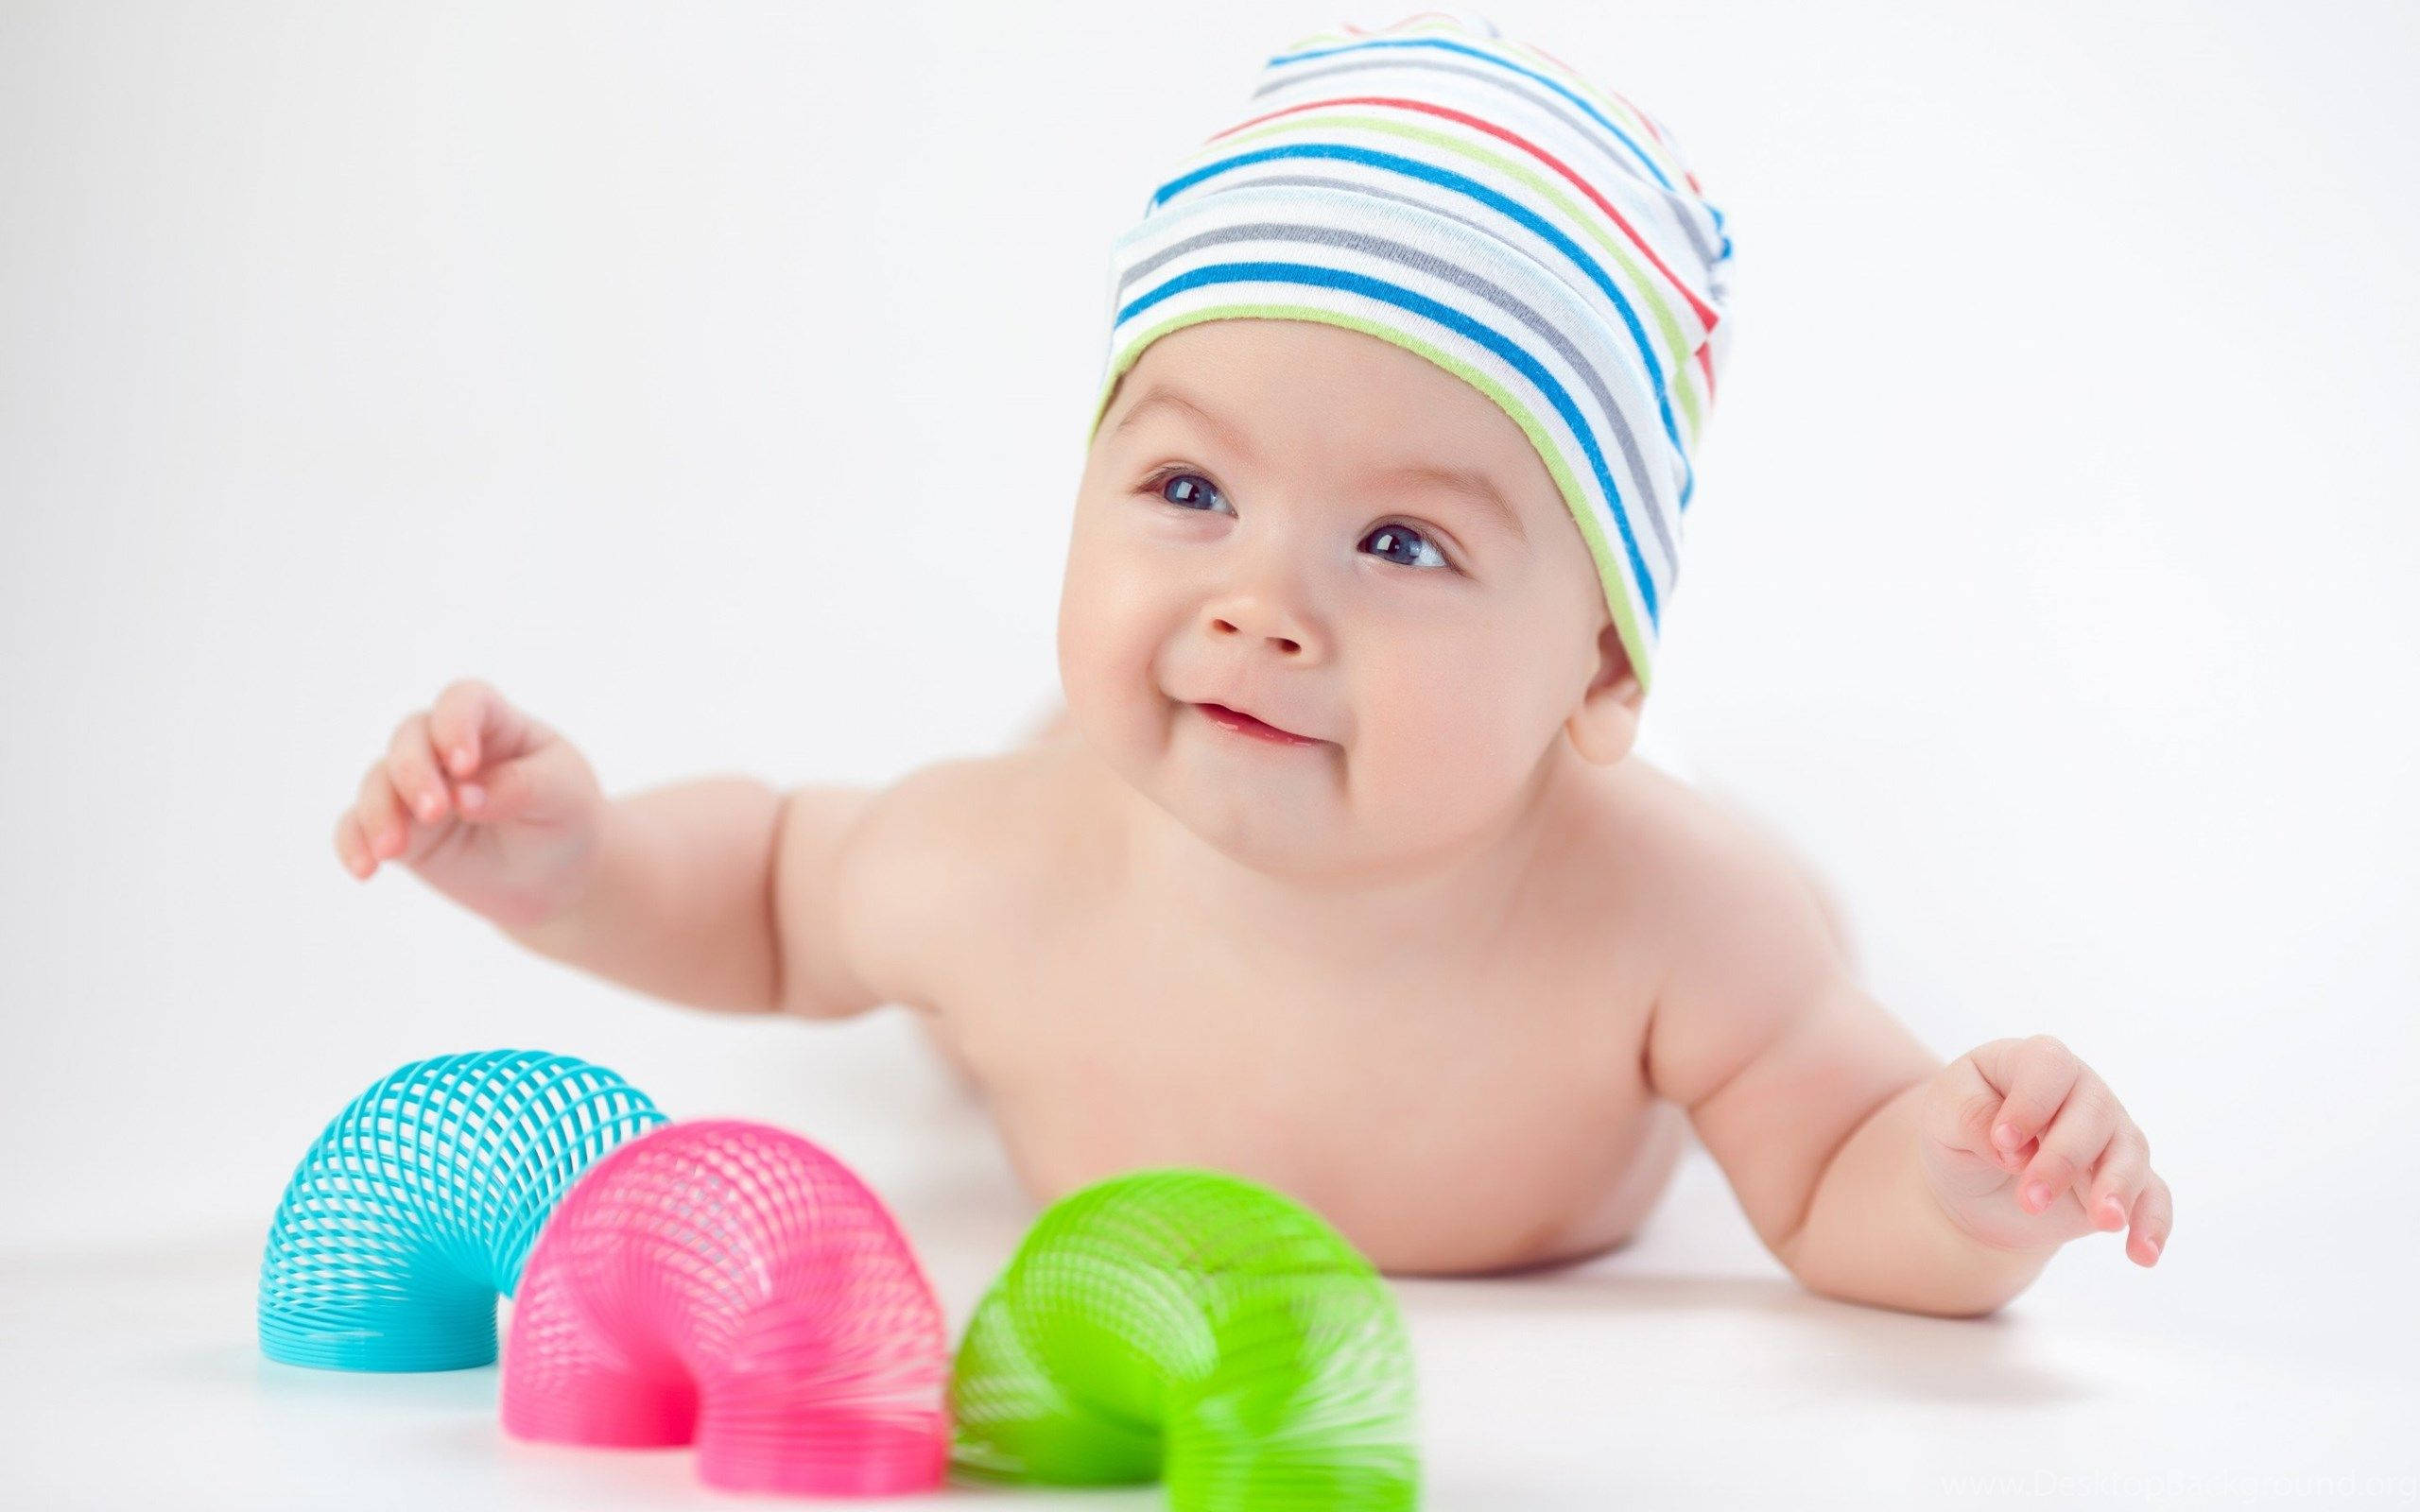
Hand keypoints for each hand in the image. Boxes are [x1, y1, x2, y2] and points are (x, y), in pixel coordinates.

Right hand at [334, 677, 608, 929]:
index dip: (455, 724)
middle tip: (436, 811)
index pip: (463, 701)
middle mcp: (446, 747)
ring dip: (379, 811)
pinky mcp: (399, 829)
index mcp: (495, 723)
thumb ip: (519, 788)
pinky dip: (353, 843)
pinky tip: (364, 869)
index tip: (465, 764)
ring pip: (378, 781)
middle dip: (414, 772)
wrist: (557, 878)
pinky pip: (358, 827)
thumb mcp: (564, 798)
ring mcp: (418, 788)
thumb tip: (466, 796)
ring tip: (393, 849)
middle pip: (410, 738)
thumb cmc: (566, 819)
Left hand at [1916, 1034, 2170, 1266]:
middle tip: (2030, 1200)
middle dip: (2064, 1159)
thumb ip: (1970, 1116)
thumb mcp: (1942, 1115)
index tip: (2003, 1142)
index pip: (2048, 1066)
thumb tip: (2014, 1150)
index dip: (2031, 1102)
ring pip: (2129, 1152)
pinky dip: (2152, 1223)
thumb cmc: (1957, 1128)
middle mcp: (2082, 1092)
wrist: (1971, 1179)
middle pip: (2094, 1114)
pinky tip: (2142, 1253)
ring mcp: (2109, 1135)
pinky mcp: (2122, 1181)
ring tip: (2103, 1223)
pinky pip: (2153, 1197)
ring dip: (2116, 1189)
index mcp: (2034, 1063)